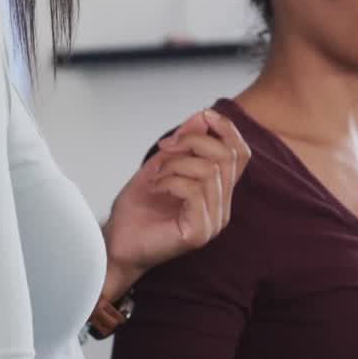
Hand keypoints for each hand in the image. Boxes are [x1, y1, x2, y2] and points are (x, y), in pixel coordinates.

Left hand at [100, 108, 251, 298]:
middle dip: (193, 142)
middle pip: (226, 157)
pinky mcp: (200, 233)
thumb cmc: (137, 210)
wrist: (116, 243)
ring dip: (175, 165)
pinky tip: (156, 188)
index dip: (226, 129)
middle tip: (166, 148)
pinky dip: (171, 181)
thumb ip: (183, 144)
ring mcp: (213, 222)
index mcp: (218, 191)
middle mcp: (222, 207)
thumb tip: (202, 118)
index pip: (240, 154)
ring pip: (208, 172)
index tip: (202, 115)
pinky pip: (194, 191)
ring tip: (156, 176)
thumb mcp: (160, 165)